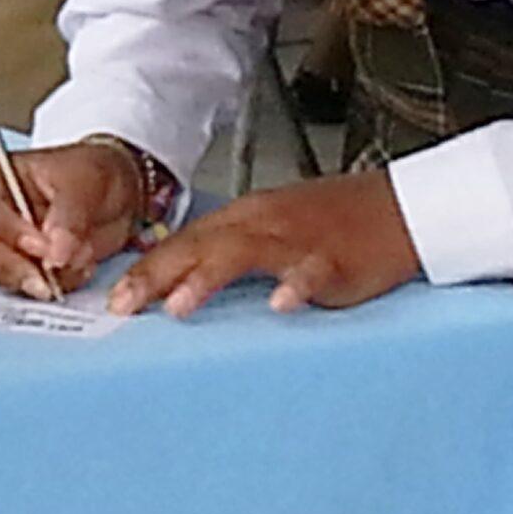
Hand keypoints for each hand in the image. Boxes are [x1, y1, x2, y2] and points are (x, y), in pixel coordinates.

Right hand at [0, 141, 142, 301]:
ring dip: (36, 279)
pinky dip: (52, 288)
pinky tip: (79, 271)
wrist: (118, 198)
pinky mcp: (21, 269)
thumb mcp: (86, 182)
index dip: (7, 231)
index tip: (42, 247)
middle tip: (47, 279)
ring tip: (78, 264)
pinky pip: (21, 289)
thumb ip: (69, 215)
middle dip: (10, 266)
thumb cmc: (91, 176)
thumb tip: (54, 252)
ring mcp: (2, 245)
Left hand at [107, 169, 418, 319]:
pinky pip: (313, 270)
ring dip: (207, 278)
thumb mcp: (272, 232)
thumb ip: (229, 252)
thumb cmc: (334, 223)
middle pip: (199, 245)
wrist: (399, 207)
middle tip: (123, 304)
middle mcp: (262, 224)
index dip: (145, 268)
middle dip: (156, 275)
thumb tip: (181, 283)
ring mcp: (298, 239)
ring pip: (244, 253)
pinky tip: (280, 304)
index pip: (183, 243)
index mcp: (244, 219)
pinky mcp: (336, 257)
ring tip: (178, 306)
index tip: (113, 298)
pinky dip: (296, 286)